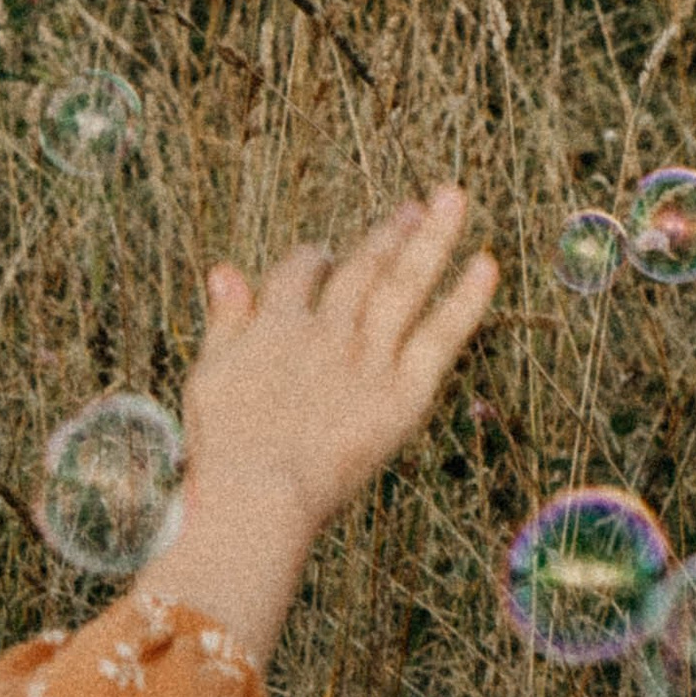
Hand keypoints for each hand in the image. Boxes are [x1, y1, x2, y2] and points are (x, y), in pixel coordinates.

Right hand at [140, 188, 499, 662]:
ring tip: (451, 201)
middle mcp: (327, 330)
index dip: (312, 259)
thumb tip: (224, 268)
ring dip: (428, 239)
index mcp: (277, 324)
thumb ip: (225, 320)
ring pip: (402, 283)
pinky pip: (440, 336)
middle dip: (389, 234)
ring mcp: (368, 358)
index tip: (325, 254)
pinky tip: (486, 264)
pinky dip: (465, 300)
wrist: (258, 495)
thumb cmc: (224, 449)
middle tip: (417, 206)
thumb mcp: (209, 375)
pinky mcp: (402, 392)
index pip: (298, 271)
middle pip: (362, 267)